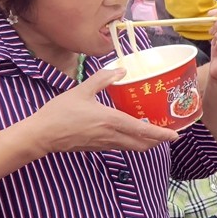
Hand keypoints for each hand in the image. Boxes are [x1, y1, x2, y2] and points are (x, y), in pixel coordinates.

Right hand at [30, 67, 178, 154]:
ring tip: (155, 134)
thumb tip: (121, 70)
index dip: (161, 134)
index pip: (143, 131)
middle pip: (141, 144)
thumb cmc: (60, 112)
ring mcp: (104, 144)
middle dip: (158, 141)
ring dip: (146, 143)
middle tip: (169, 134)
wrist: (40, 135)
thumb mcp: (82, 90)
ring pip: (132, 147)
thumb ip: (103, 79)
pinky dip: (132, 142)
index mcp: (111, 121)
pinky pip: (120, 146)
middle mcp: (111, 135)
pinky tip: (132, 133)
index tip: (175, 135)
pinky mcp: (96, 147)